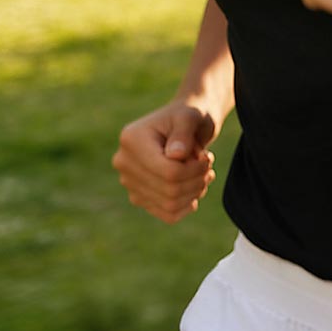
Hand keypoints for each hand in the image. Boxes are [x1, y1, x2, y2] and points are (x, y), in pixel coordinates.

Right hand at [112, 101, 216, 223]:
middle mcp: (124, 162)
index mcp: (131, 140)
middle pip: (170, 190)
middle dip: (197, 180)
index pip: (168, 172)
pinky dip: (186, 205)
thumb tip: (176, 155)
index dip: (195, 170)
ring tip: (203, 174)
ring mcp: (129, 182)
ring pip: (169, 204)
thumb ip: (183, 132)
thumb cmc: (188, 116)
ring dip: (194, 192)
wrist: (184, 125)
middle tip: (207, 166)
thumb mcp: (189, 116)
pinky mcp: (139, 197)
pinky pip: (167, 214)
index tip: (207, 159)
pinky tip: (194, 189)